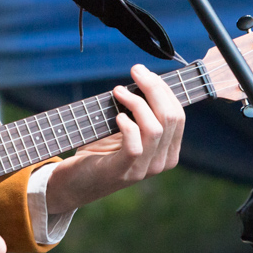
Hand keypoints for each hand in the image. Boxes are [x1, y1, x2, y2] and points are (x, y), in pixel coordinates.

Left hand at [43, 63, 184, 215]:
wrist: (75, 182)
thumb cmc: (100, 151)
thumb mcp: (126, 129)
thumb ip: (139, 111)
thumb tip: (144, 78)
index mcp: (168, 151)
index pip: (177, 115)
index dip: (163, 89)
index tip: (145, 72)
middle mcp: (161, 162)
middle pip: (170, 118)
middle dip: (154, 88)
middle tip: (135, 70)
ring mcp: (144, 170)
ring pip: (155, 129)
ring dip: (137, 103)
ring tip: (118, 90)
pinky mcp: (122, 171)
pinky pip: (135, 146)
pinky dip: (128, 126)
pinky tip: (117, 116)